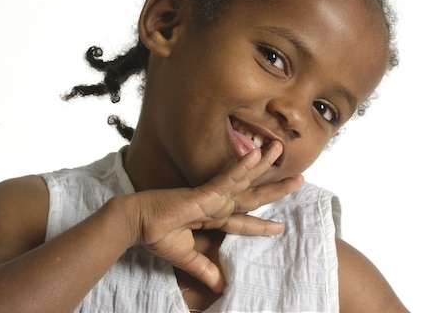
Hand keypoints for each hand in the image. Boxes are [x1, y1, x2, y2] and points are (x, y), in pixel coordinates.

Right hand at [125, 141, 302, 292]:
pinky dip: (242, 167)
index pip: (244, 221)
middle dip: (277, 188)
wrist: (137, 224)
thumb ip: (204, 270)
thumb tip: (219, 288)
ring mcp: (213, 196)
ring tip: (280, 149)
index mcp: (214, 218)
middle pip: (254, 196)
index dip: (262, 224)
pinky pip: (227, 177)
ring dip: (265, 165)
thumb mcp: (187, 258)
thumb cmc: (157, 236)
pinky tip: (256, 154)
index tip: (281, 227)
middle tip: (300, 179)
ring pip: (246, 180)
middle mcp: (218, 204)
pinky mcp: (204, 192)